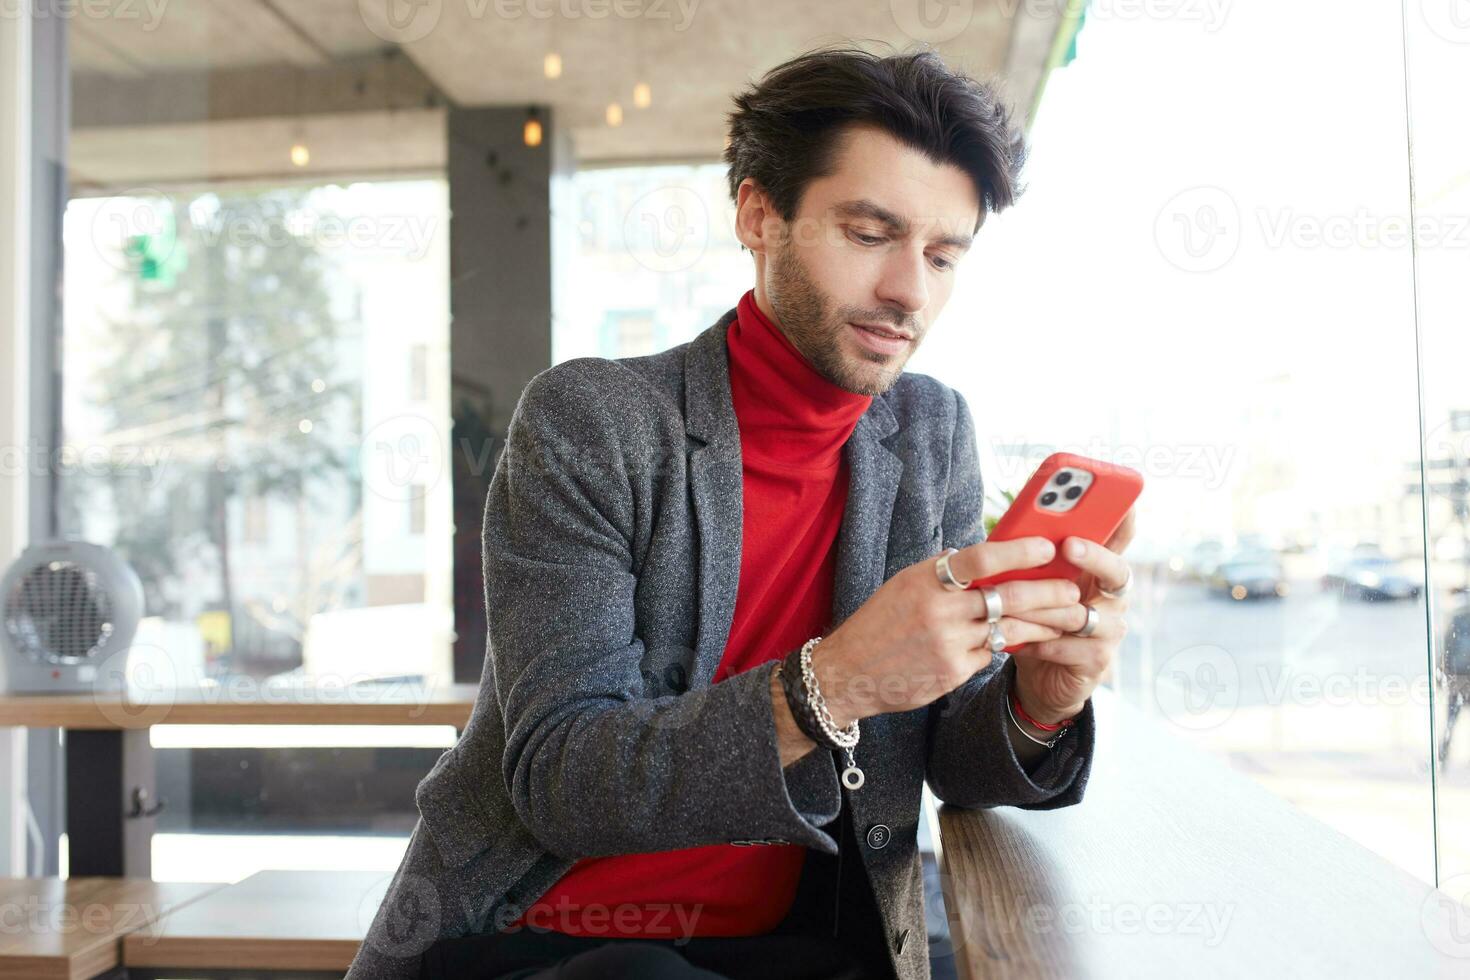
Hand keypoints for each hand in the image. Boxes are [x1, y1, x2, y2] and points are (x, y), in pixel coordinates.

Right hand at [812, 536, 1079, 724]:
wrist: (848, 672)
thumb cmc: (880, 622)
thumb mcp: (904, 584)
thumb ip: (943, 572)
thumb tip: (982, 555)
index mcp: (927, 579)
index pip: (981, 559)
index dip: (1019, 552)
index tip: (1047, 548)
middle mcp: (939, 609)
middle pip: (1007, 597)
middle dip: (1048, 593)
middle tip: (1074, 589)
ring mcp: (948, 643)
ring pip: (1008, 629)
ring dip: (1042, 624)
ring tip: (1066, 618)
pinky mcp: (953, 671)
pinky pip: (991, 654)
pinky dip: (1006, 646)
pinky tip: (1025, 641)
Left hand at [1009, 508, 1136, 723]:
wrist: (1038, 676)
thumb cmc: (1035, 619)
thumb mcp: (1033, 585)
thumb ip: (1034, 561)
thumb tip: (1014, 529)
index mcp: (1098, 572)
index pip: (1120, 540)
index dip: (1125, 521)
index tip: (1122, 502)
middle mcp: (1113, 598)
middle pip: (1117, 571)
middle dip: (1093, 555)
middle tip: (1069, 545)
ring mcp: (1110, 629)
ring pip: (1081, 612)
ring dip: (1044, 607)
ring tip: (1013, 603)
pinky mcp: (1099, 659)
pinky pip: (1070, 646)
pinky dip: (1040, 641)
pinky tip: (1017, 639)